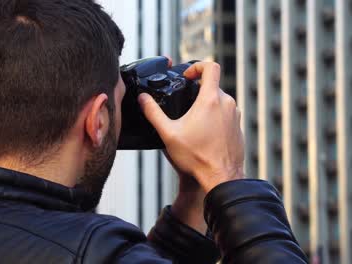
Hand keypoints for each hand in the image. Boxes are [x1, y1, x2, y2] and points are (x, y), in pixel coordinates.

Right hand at [138, 62, 244, 193]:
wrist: (221, 177)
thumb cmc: (197, 157)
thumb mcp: (168, 134)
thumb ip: (153, 113)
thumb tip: (143, 99)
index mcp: (211, 100)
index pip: (210, 67)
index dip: (196, 66)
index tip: (187, 77)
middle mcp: (227, 104)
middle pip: (213, 85)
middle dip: (198, 91)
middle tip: (185, 103)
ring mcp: (235, 116)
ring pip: (220, 100)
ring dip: (207, 105)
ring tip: (193, 121)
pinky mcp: (238, 128)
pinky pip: (226, 114)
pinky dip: (215, 118)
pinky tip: (203, 134)